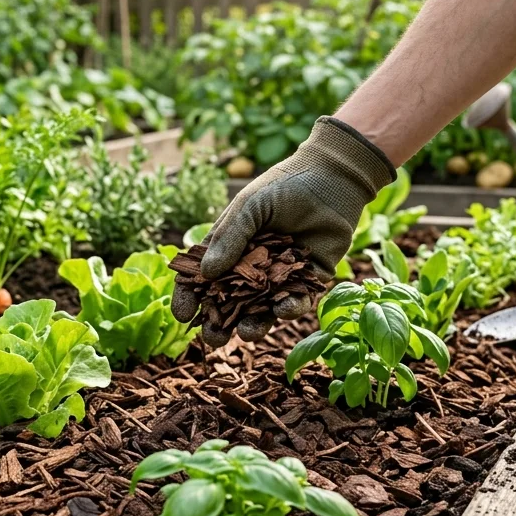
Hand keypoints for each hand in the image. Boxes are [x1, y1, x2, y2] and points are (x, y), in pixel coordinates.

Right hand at [173, 117, 394, 345]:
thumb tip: (206, 274)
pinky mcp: (308, 280)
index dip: (189, 297)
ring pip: (261, 310)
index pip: (201, 278)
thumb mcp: (250, 207)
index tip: (182, 314)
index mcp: (229, 248)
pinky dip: (289, 309)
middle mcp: (251, 267)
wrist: (333, 178)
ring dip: (253, 325)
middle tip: (213, 337)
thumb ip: (230, 238)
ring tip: (248, 332)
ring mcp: (279, 277)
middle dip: (219, 324)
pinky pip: (296, 301)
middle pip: (228, 303)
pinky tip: (283, 310)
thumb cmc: (284, 186)